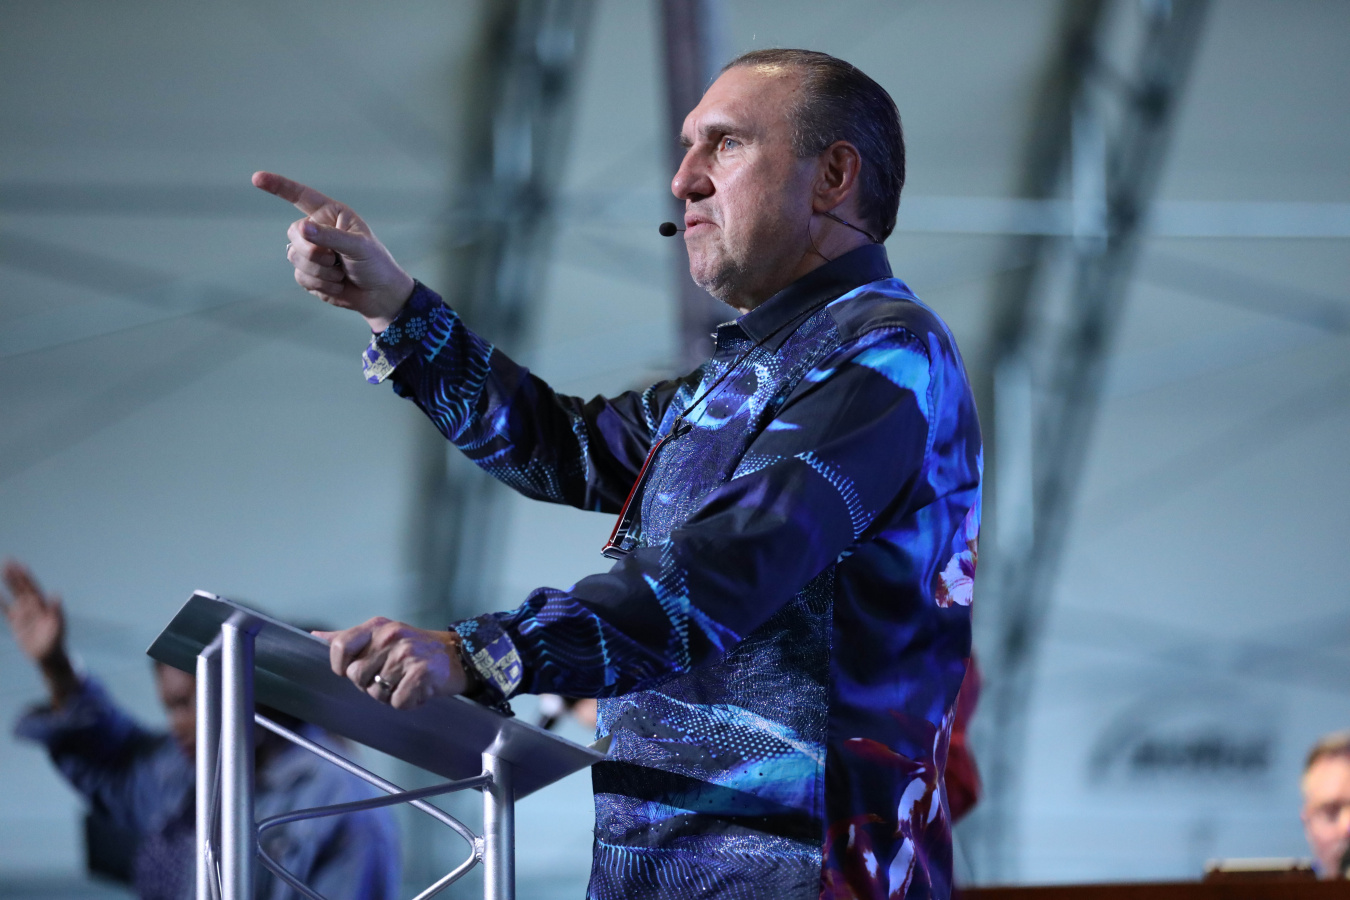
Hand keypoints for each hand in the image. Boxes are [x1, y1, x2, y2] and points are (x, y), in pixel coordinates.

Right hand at [1, 560, 78, 707]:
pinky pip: (5, 610)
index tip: (20, 565)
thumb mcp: (58, 626)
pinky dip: (0, 602)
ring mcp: (24, 614)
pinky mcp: (16, 623)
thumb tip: (56, 594)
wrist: (48, 656)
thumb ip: (57, 610)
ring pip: (14, 595)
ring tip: (2, 571)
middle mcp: (33, 606)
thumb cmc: (56, 641)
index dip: (26, 576)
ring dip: (8, 584)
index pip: (33, 587)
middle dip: (15, 575)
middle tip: (8, 561)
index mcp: (43, 605)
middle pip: (22, 588)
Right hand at [251, 171, 415, 331]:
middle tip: (336, 261)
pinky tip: (338, 285)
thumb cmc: (375, 264)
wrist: (379, 295)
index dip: (278, 186)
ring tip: (341, 274)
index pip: (300, 196)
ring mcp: (312, 252)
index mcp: (331, 214)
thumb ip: (330, 237)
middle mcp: (318, 230)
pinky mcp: (309, 273)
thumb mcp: (358, 247)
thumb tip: (302, 228)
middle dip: (314, 252)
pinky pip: (300, 277)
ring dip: (320, 272)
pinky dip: (320, 285)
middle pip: (294, 234)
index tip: (257, 178)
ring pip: (294, 257)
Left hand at [314, 617, 468, 710]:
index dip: (341, 666)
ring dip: (391, 696)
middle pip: (356, 676)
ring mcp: (406, 654)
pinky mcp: (421, 672)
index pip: (339, 646)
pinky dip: (408, 703)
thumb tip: (315, 637)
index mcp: (378, 626)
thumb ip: (349, 638)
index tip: (354, 671)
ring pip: (376, 693)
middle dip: (370, 685)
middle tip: (391, 678)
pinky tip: (418, 691)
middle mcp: (390, 636)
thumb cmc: (415, 649)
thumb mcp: (382, 635)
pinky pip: (398, 702)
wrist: (459, 655)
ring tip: (406, 683)